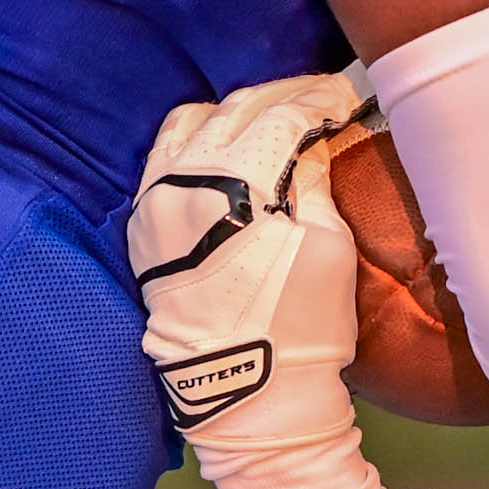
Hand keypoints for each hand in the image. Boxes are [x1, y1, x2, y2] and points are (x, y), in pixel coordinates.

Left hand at [129, 74, 366, 461]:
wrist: (244, 391)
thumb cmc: (302, 323)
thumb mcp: (330, 245)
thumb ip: (315, 179)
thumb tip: (311, 137)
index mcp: (237, 182)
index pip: (282, 115)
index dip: (319, 99)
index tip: (346, 96)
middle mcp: (185, 179)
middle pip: (236, 110)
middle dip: (281, 98)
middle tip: (317, 101)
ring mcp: (154, 200)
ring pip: (190, 123)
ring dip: (234, 115)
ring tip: (270, 124)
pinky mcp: (142, 225)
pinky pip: (163, 158)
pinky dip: (197, 142)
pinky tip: (226, 151)